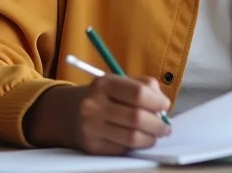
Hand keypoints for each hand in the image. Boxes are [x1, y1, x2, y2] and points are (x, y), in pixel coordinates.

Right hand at [24, 76, 170, 153]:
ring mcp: (91, 128)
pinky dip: (136, 146)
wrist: (66, 112)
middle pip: (137, 118)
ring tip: (156, 135)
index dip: (157, 101)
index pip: (138, 94)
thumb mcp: (117, 81)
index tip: (165, 105)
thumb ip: (142, 85)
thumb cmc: (102, 95)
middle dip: (157, 124)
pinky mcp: (91, 147)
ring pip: (131, 138)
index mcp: (104, 83)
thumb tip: (162, 102)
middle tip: (165, 127)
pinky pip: (122, 149)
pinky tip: (140, 140)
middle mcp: (94, 105)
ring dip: (150, 138)